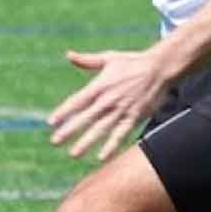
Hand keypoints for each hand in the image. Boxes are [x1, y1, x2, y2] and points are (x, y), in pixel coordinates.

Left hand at [49, 46, 172, 160]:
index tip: (51, 122)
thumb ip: (87, 60)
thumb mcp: (109, 58)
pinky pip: (121, 134)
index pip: (77, 101)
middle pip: (85, 118)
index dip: (63, 112)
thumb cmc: (133, 62)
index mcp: (99, 85)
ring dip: (86, 142)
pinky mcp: (135, 117)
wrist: (160, 68)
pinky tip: (102, 157)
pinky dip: (112, 146)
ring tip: (74, 154)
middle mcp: (108, 100)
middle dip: (69, 131)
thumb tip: (69, 55)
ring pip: (100, 129)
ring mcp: (121, 110)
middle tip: (55, 142)